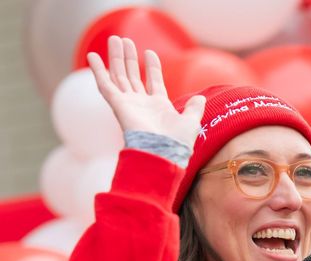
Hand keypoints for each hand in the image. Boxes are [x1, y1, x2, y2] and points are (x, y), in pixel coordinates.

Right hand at [87, 36, 205, 148]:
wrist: (163, 153)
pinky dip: (98, 71)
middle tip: (124, 40)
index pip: (154, 82)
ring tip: (114, 39)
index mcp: (160, 107)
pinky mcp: (118, 105)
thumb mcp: (191, 122)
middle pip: (133, 77)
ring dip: (116, 58)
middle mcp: (142, 105)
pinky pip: (105, 85)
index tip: (150, 52)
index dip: (152, 67)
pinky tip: (92, 56)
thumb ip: (194, 109)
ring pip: (119, 76)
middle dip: (129, 59)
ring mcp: (129, 105)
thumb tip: (200, 98)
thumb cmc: (178, 142)